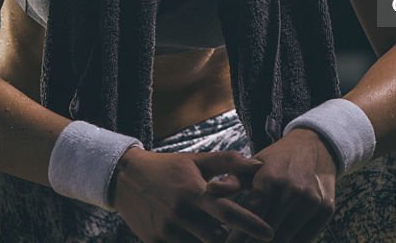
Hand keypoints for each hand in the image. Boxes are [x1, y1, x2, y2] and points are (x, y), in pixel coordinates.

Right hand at [113, 148, 274, 242]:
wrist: (125, 178)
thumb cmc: (169, 168)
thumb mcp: (197, 160)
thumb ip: (229, 162)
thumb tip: (259, 164)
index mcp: (194, 191)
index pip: (227, 211)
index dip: (250, 224)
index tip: (270, 233)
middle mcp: (180, 213)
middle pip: (216, 238)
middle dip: (233, 241)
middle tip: (250, 240)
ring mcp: (166, 231)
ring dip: (213, 242)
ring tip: (224, 236)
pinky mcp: (154, 242)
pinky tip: (198, 236)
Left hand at [207, 129, 337, 242]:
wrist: (316, 146)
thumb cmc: (277, 160)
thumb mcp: (254, 165)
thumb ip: (232, 181)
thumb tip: (209, 191)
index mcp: (270, 179)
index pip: (250, 219)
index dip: (236, 238)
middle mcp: (292, 191)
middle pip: (268, 235)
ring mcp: (311, 202)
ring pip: (286, 240)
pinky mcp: (326, 210)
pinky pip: (305, 239)